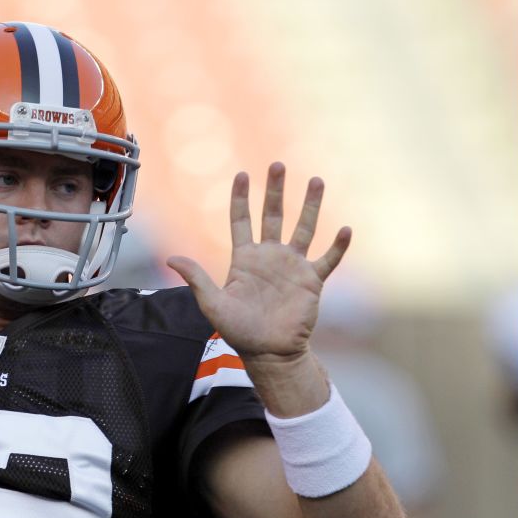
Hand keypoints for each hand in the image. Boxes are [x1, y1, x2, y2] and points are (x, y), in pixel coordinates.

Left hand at [167, 162, 348, 363]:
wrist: (268, 353)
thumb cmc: (239, 330)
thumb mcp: (213, 303)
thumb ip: (197, 278)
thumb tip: (172, 259)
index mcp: (245, 259)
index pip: (242, 220)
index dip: (241, 198)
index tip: (241, 174)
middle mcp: (270, 257)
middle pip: (273, 215)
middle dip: (275, 190)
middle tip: (277, 164)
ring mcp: (292, 267)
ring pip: (304, 229)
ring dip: (310, 205)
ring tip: (316, 180)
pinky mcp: (311, 281)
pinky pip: (328, 259)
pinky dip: (337, 246)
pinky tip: (345, 229)